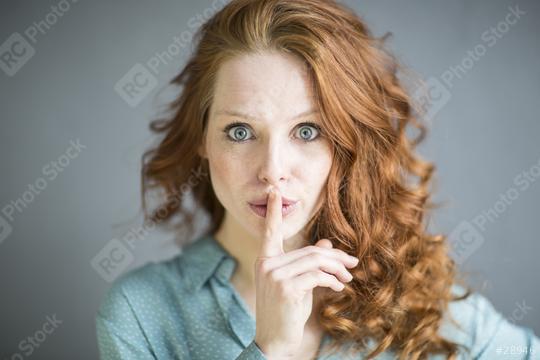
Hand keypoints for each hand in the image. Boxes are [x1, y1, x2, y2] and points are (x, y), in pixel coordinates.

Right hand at [253, 187, 358, 358]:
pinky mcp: (286, 288)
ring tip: (348, 277)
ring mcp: (274, 275)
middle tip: (353, 263)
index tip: (274, 191)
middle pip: (309, 250)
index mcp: (265, 260)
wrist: (274, 340)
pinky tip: (339, 287)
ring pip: (316, 261)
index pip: (270, 232)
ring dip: (338, 268)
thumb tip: (327, 244)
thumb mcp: (297, 283)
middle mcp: (266, 264)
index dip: (274, 212)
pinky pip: (317, 276)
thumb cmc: (285, 311)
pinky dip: (333, 280)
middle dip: (335, 257)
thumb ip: (308, 262)